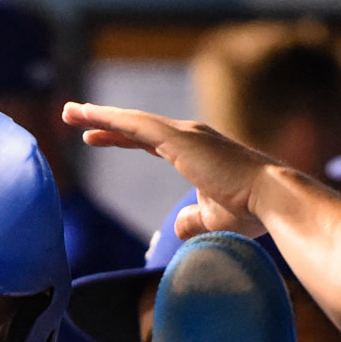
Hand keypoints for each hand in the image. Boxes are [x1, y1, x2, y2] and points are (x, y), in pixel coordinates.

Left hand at [62, 101, 274, 239]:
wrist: (271, 200)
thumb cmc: (250, 211)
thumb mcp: (212, 219)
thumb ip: (192, 220)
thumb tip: (177, 228)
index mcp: (196, 151)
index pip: (150, 140)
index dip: (122, 137)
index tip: (97, 137)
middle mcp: (189, 136)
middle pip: (136, 126)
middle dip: (103, 121)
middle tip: (73, 117)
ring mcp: (185, 135)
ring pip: (133, 121)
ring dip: (99, 115)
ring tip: (68, 112)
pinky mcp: (181, 140)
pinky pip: (137, 126)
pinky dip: (111, 119)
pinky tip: (89, 118)